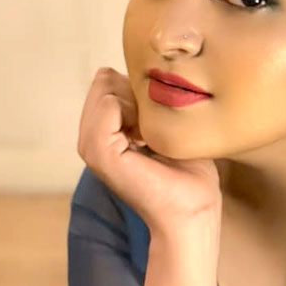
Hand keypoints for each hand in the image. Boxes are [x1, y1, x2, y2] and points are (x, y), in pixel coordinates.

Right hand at [76, 67, 221, 239]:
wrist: (193, 211)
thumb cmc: (190, 174)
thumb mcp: (170, 127)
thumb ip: (152, 103)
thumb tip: (145, 74)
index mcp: (106, 135)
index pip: (108, 85)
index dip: (139, 89)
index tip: (161, 118)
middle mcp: (93, 140)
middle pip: (104, 84)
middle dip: (136, 92)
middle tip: (158, 125)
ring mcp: (92, 147)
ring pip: (105, 91)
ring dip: (137, 101)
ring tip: (153, 130)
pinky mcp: (100, 151)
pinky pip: (109, 103)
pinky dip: (133, 107)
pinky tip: (148, 133)